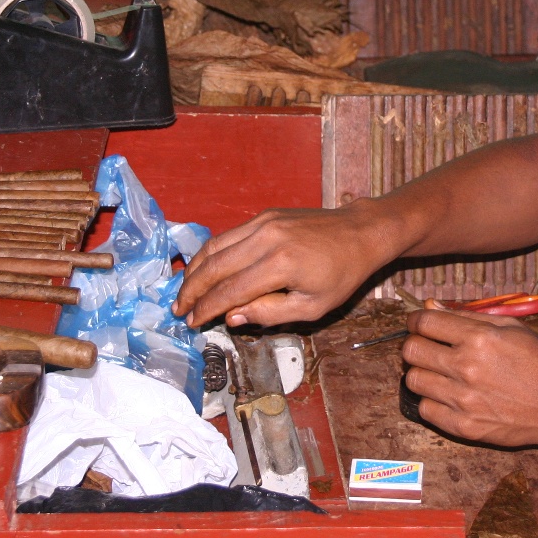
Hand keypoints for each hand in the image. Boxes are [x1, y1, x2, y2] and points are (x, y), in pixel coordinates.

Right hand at [174, 199, 402, 327]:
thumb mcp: (313, 307)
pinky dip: (210, 253)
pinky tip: (203, 269)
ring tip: (183, 291)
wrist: (359, 233)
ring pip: (215, 246)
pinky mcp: (265, 215)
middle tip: (177, 310)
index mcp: (281, 265)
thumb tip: (232, 317)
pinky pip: (229, 235)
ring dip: (194, 270)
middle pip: (214, 266)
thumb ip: (270, 313)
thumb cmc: (341, 275)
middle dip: (191, 290)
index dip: (206, 309)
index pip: (230, 290)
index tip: (191, 322)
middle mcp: (267, 238)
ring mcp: (264, 222)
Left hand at [402, 307, 537, 449]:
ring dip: (423, 373)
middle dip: (415, 344)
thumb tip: (431, 305)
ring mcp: (463, 399)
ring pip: (413, 380)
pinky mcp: (463, 426)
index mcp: (479, 338)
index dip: (416, 320)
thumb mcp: (512, 328)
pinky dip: (432, 401)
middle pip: (411, 350)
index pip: (424, 322)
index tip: (418, 323)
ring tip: (440, 373)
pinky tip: (448, 395)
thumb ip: (468, 316)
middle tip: (428, 347)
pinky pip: (425, 410)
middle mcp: (467, 367)